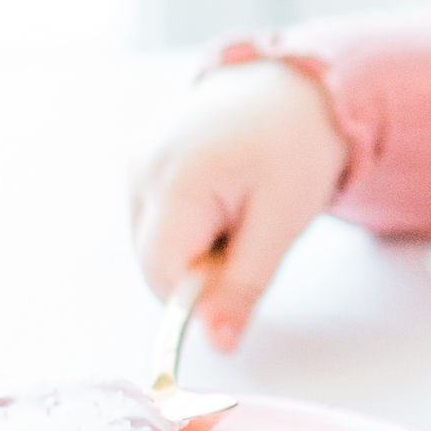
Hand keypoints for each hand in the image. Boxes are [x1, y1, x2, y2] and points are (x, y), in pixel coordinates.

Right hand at [129, 62, 349, 348]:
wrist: (293, 87)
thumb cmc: (296, 147)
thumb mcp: (283, 221)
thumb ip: (245, 284)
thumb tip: (217, 343)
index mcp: (177, 179)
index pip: (160, 273)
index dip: (195, 296)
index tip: (237, 283)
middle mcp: (141, 166)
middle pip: (151, 262)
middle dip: (197, 270)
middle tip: (246, 236)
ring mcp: (134, 159)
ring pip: (151, 244)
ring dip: (191, 248)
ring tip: (235, 210)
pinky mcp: (136, 158)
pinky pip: (151, 218)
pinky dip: (183, 225)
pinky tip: (216, 196)